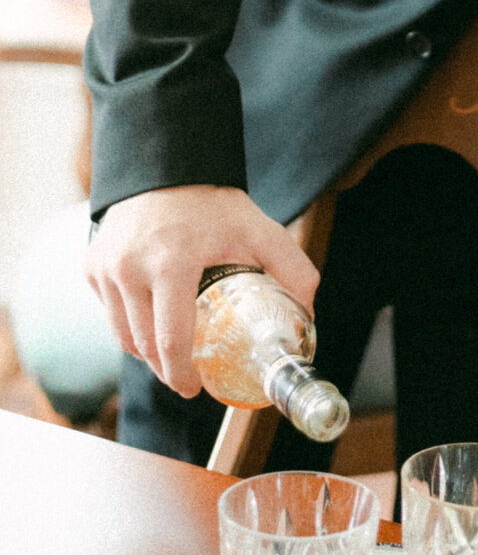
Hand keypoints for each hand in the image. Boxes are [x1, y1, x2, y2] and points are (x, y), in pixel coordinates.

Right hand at [84, 185, 319, 397]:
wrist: (169, 165)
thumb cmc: (213, 202)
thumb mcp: (259, 230)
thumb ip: (292, 268)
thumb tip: (309, 311)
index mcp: (172, 263)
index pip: (171, 342)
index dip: (182, 375)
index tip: (194, 388)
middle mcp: (130, 268)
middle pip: (144, 346)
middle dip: (166, 370)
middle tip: (186, 375)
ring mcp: (106, 267)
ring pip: (122, 335)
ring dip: (145, 351)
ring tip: (170, 351)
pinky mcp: (92, 265)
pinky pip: (109, 311)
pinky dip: (128, 323)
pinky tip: (151, 318)